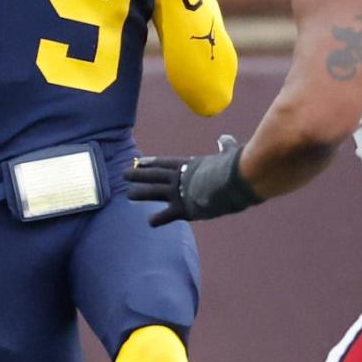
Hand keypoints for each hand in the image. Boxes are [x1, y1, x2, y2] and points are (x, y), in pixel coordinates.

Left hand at [126, 135, 260, 224]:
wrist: (237, 182)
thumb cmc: (235, 166)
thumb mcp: (227, 153)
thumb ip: (224, 146)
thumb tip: (225, 138)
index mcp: (187, 164)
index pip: (163, 162)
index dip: (150, 162)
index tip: (138, 161)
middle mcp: (178, 177)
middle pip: (153, 175)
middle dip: (138, 174)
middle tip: (124, 174)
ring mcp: (178, 193)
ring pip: (153, 192)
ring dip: (139, 193)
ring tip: (128, 194)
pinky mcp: (183, 208)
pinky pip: (166, 215)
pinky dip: (158, 219)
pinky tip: (150, 222)